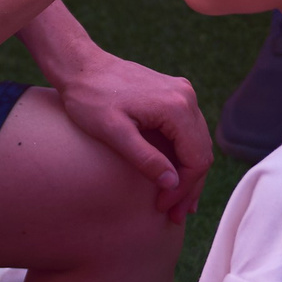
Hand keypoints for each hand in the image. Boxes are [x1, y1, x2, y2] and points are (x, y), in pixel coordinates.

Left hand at [55, 46, 212, 222]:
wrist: (80, 67)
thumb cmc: (91, 98)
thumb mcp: (113, 133)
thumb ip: (144, 157)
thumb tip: (172, 183)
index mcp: (176, 106)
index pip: (195, 158)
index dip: (183, 189)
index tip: (163, 207)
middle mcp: (186, 97)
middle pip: (201, 152)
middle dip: (189, 187)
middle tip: (174, 215)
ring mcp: (182, 94)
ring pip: (197, 143)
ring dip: (188, 174)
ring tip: (176, 203)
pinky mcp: (173, 95)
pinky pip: (187, 131)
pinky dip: (183, 155)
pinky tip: (173, 175)